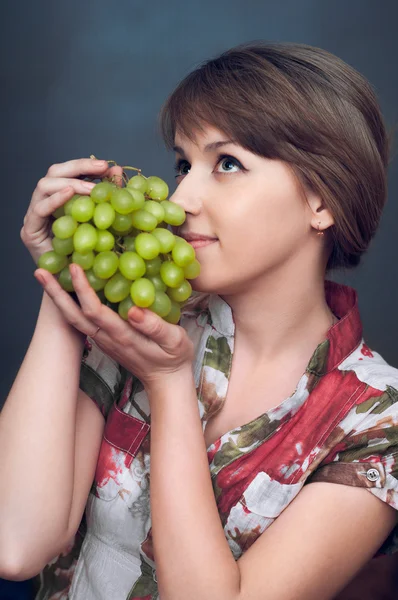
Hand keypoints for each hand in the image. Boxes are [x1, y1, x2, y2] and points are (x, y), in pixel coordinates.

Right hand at [21, 157, 122, 264]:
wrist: (74, 288)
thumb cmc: (89, 258)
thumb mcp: (103, 224)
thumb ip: (107, 199)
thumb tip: (118, 172)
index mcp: (61, 200)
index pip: (69, 173)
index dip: (86, 165)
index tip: (107, 165)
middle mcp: (46, 204)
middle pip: (54, 172)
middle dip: (79, 166)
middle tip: (102, 167)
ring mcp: (35, 216)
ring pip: (43, 185)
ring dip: (70, 183)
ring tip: (91, 189)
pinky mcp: (30, 230)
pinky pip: (39, 209)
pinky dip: (55, 199)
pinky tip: (70, 194)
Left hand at [33, 263, 194, 386]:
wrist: (166, 381)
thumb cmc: (174, 358)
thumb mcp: (174, 341)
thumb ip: (155, 326)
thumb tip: (133, 310)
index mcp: (123, 336)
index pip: (95, 311)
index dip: (83, 289)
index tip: (74, 267)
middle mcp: (107, 338)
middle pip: (74, 315)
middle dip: (55, 293)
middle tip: (40, 271)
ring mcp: (103, 340)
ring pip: (74, 318)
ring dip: (58, 298)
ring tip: (45, 276)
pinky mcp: (105, 339)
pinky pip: (82, 319)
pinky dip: (69, 303)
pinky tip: (66, 290)